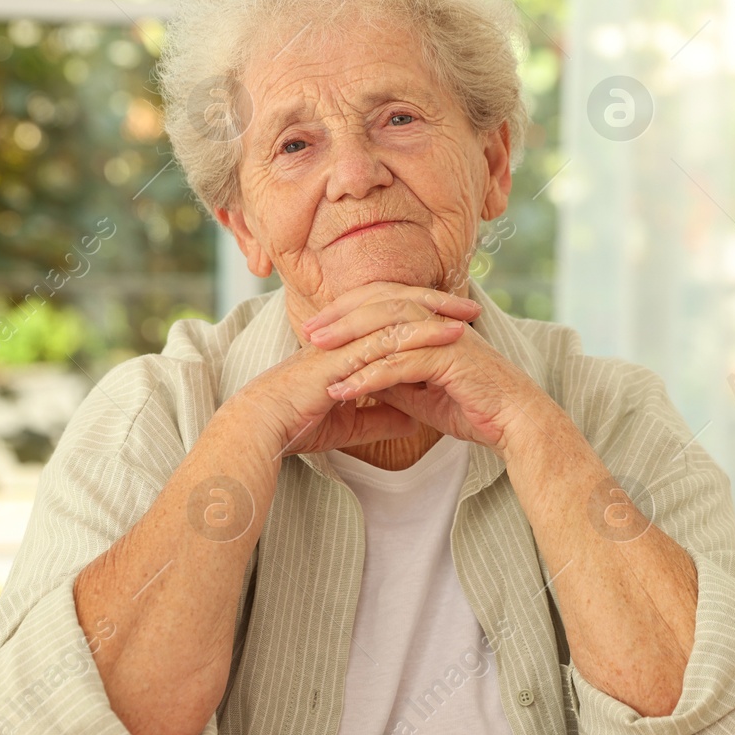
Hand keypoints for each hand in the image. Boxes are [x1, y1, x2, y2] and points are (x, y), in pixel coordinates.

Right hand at [227, 287, 480, 458]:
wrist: (263, 430)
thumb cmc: (295, 425)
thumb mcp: (348, 424)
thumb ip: (379, 418)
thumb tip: (413, 421)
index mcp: (345, 344)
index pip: (388, 319)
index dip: (421, 315)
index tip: (455, 320)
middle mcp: (345, 336)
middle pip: (396, 307)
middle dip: (435, 305)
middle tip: (471, 308)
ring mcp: (343, 343)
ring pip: (395, 319)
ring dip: (434, 316)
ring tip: (468, 317)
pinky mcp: (342, 357)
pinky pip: (386, 340)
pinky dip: (419, 335)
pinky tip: (445, 336)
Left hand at [304, 282, 548, 453]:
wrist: (516, 423)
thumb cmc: (475, 406)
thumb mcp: (422, 393)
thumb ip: (394, 380)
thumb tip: (359, 378)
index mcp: (433, 321)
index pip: (383, 301)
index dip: (348, 310)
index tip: (317, 327)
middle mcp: (438, 321)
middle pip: (381, 304)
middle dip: (341, 316)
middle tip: (308, 331)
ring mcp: (445, 337)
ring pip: (388, 327)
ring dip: (349, 340)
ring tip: (316, 353)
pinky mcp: (450, 360)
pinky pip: (401, 364)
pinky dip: (369, 376)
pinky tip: (344, 389)